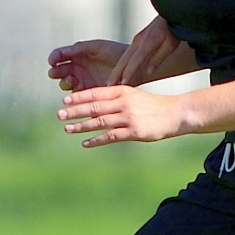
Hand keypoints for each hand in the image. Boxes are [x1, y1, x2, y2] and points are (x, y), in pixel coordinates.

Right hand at [47, 39, 126, 91]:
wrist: (131, 66)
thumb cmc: (116, 52)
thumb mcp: (97, 46)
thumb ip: (80, 48)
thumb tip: (62, 52)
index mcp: (77, 54)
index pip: (60, 56)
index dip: (54, 58)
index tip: (53, 60)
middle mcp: (77, 67)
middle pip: (59, 71)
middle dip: (55, 72)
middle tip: (55, 73)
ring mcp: (82, 80)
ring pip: (65, 83)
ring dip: (63, 82)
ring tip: (69, 80)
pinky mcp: (89, 92)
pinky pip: (76, 95)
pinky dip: (73, 93)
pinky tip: (76, 89)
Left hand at [58, 84, 184, 146]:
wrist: (176, 114)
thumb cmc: (153, 106)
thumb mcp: (134, 96)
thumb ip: (115, 99)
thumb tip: (94, 106)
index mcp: (123, 91)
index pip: (96, 92)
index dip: (79, 97)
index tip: (64, 100)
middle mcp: (124, 102)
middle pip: (94, 106)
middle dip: (75, 111)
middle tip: (59, 114)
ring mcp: (128, 117)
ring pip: (99, 121)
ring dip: (81, 126)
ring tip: (67, 129)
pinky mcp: (134, 132)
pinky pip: (110, 136)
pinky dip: (96, 140)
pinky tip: (85, 143)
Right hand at [114, 15, 184, 85]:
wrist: (171, 13)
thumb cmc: (173, 29)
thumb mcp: (170, 45)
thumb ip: (158, 59)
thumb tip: (148, 71)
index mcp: (147, 43)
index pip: (135, 61)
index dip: (128, 73)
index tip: (122, 83)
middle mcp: (139, 41)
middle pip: (124, 59)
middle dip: (116, 73)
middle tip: (108, 85)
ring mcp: (137, 39)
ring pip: (124, 56)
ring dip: (117, 69)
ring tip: (111, 80)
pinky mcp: (138, 39)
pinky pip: (127, 53)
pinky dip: (122, 63)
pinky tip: (120, 69)